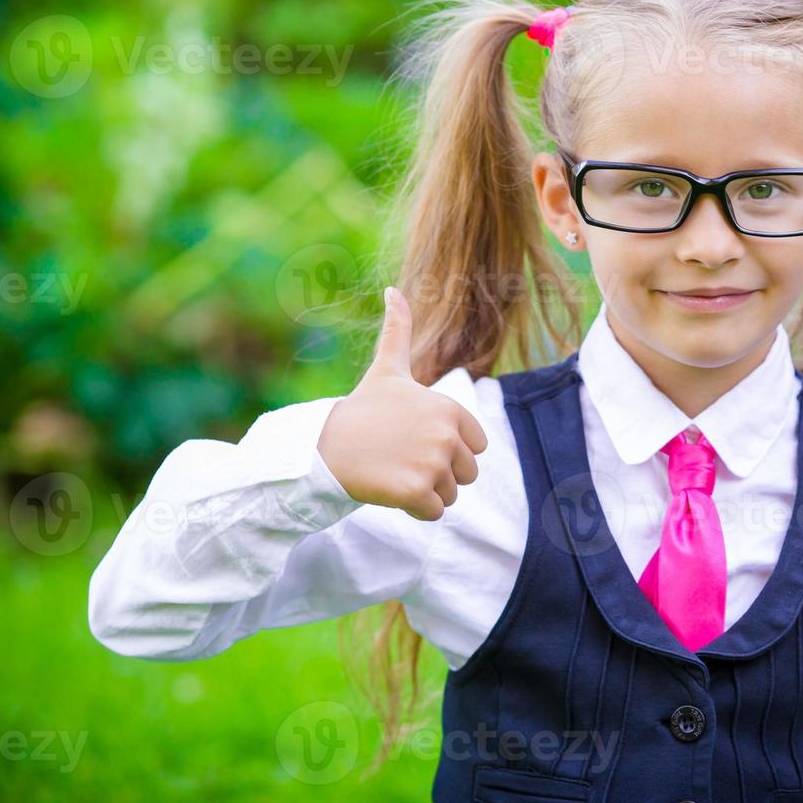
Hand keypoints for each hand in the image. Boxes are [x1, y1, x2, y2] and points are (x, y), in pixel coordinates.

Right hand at [317, 286, 488, 520]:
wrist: (324, 447)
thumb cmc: (360, 410)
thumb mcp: (387, 369)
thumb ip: (399, 330)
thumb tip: (392, 289)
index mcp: (450, 408)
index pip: (478, 446)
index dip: (450, 448)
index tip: (416, 439)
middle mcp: (447, 435)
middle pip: (467, 473)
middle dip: (440, 472)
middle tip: (403, 459)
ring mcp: (432, 464)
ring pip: (451, 494)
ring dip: (427, 491)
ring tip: (395, 472)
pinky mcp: (416, 492)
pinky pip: (434, 513)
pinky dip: (416, 510)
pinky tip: (391, 490)